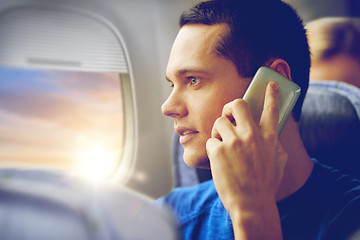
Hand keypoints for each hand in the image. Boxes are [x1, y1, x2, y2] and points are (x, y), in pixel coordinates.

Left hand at [206, 81, 287, 238]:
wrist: (252, 204)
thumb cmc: (265, 184)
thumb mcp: (277, 161)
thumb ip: (274, 143)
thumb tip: (270, 132)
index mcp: (269, 137)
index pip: (271, 109)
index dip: (271, 94)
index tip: (269, 84)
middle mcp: (252, 135)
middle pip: (237, 104)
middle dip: (229, 107)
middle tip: (227, 116)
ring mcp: (234, 142)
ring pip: (219, 121)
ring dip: (219, 131)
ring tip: (222, 144)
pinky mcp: (218, 150)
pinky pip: (211, 140)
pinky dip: (213, 149)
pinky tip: (219, 161)